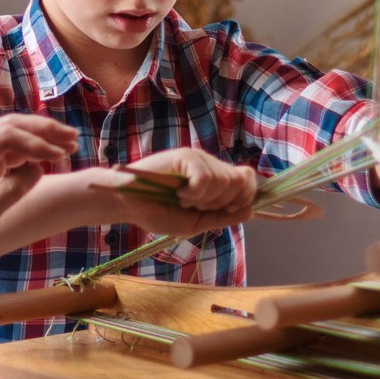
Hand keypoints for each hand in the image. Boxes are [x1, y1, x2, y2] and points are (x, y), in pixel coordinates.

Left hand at [0, 114, 76, 266]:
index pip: (4, 136)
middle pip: (11, 125)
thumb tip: (37, 169)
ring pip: (15, 132)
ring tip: (71, 143)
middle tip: (73, 138)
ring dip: (42, 135)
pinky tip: (54, 153)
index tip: (59, 156)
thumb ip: (9, 191)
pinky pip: (14, 147)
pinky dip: (35, 148)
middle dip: (43, 130)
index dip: (34, 143)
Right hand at [101, 147, 255, 235]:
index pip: (248, 181)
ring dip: (204, 200)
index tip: (220, 211)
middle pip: (241, 182)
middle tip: (196, 206)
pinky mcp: (185, 156)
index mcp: (216, 179)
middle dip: (221, 203)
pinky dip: (193, 193)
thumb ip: (223, 217)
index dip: (243, 199)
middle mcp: (210, 165)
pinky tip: (178, 193)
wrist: (129, 205)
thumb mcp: (196, 222)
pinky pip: (206, 178)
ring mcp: (198, 159)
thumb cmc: (159, 213)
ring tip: (183, 200)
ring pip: (225, 181)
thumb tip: (250, 211)